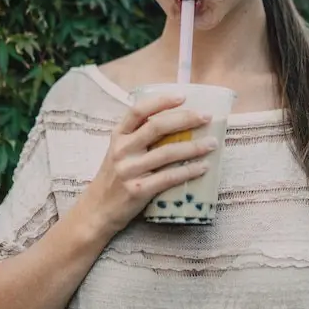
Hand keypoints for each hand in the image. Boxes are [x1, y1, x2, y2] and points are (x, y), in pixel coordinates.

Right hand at [80, 94, 216, 234]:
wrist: (97, 211)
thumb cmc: (114, 178)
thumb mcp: (119, 152)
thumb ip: (138, 138)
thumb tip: (176, 124)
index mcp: (118, 136)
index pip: (138, 111)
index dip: (161, 101)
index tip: (182, 97)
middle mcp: (122, 150)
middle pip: (157, 127)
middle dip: (185, 119)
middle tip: (206, 117)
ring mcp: (129, 170)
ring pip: (167, 153)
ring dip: (194, 147)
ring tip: (212, 143)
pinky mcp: (138, 190)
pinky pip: (169, 177)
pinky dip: (189, 171)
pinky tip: (203, 167)